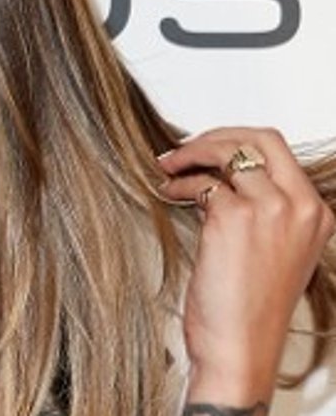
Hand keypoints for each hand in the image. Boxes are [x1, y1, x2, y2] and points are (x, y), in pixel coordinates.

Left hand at [158, 128, 334, 405]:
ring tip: (167, 168)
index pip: (278, 148)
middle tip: (183, 150)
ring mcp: (270, 209)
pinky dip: (179, 183)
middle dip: (214, 136)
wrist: (239, 348)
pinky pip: (200, 182)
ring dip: (189, 156)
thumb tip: (221, 173)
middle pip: (258, 138)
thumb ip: (263, 208)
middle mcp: (300, 207)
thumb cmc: (249, 307)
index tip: (207, 147)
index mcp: (316, 213)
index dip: (236, 139)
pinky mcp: (234, 217)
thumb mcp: (274, 250)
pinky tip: (169, 193)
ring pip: (226, 153)